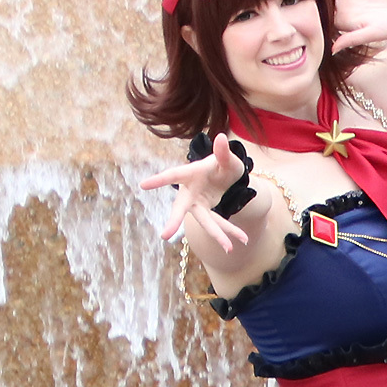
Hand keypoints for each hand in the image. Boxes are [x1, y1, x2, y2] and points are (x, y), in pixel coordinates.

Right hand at [140, 133, 248, 253]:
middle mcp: (190, 192)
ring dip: (217, 234)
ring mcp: (198, 204)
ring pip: (205, 221)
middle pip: (180, 208)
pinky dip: (232, 231)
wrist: (226, 174)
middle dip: (174, 221)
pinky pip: (219, 223)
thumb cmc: (222, 163)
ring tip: (229, 248)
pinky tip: (243, 240)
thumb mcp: (226, 158)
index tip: (143, 185)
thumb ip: (223, 152)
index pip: (173, 175)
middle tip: (164, 236)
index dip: (159, 180)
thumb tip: (220, 138)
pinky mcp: (207, 213)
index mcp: (190, 174)